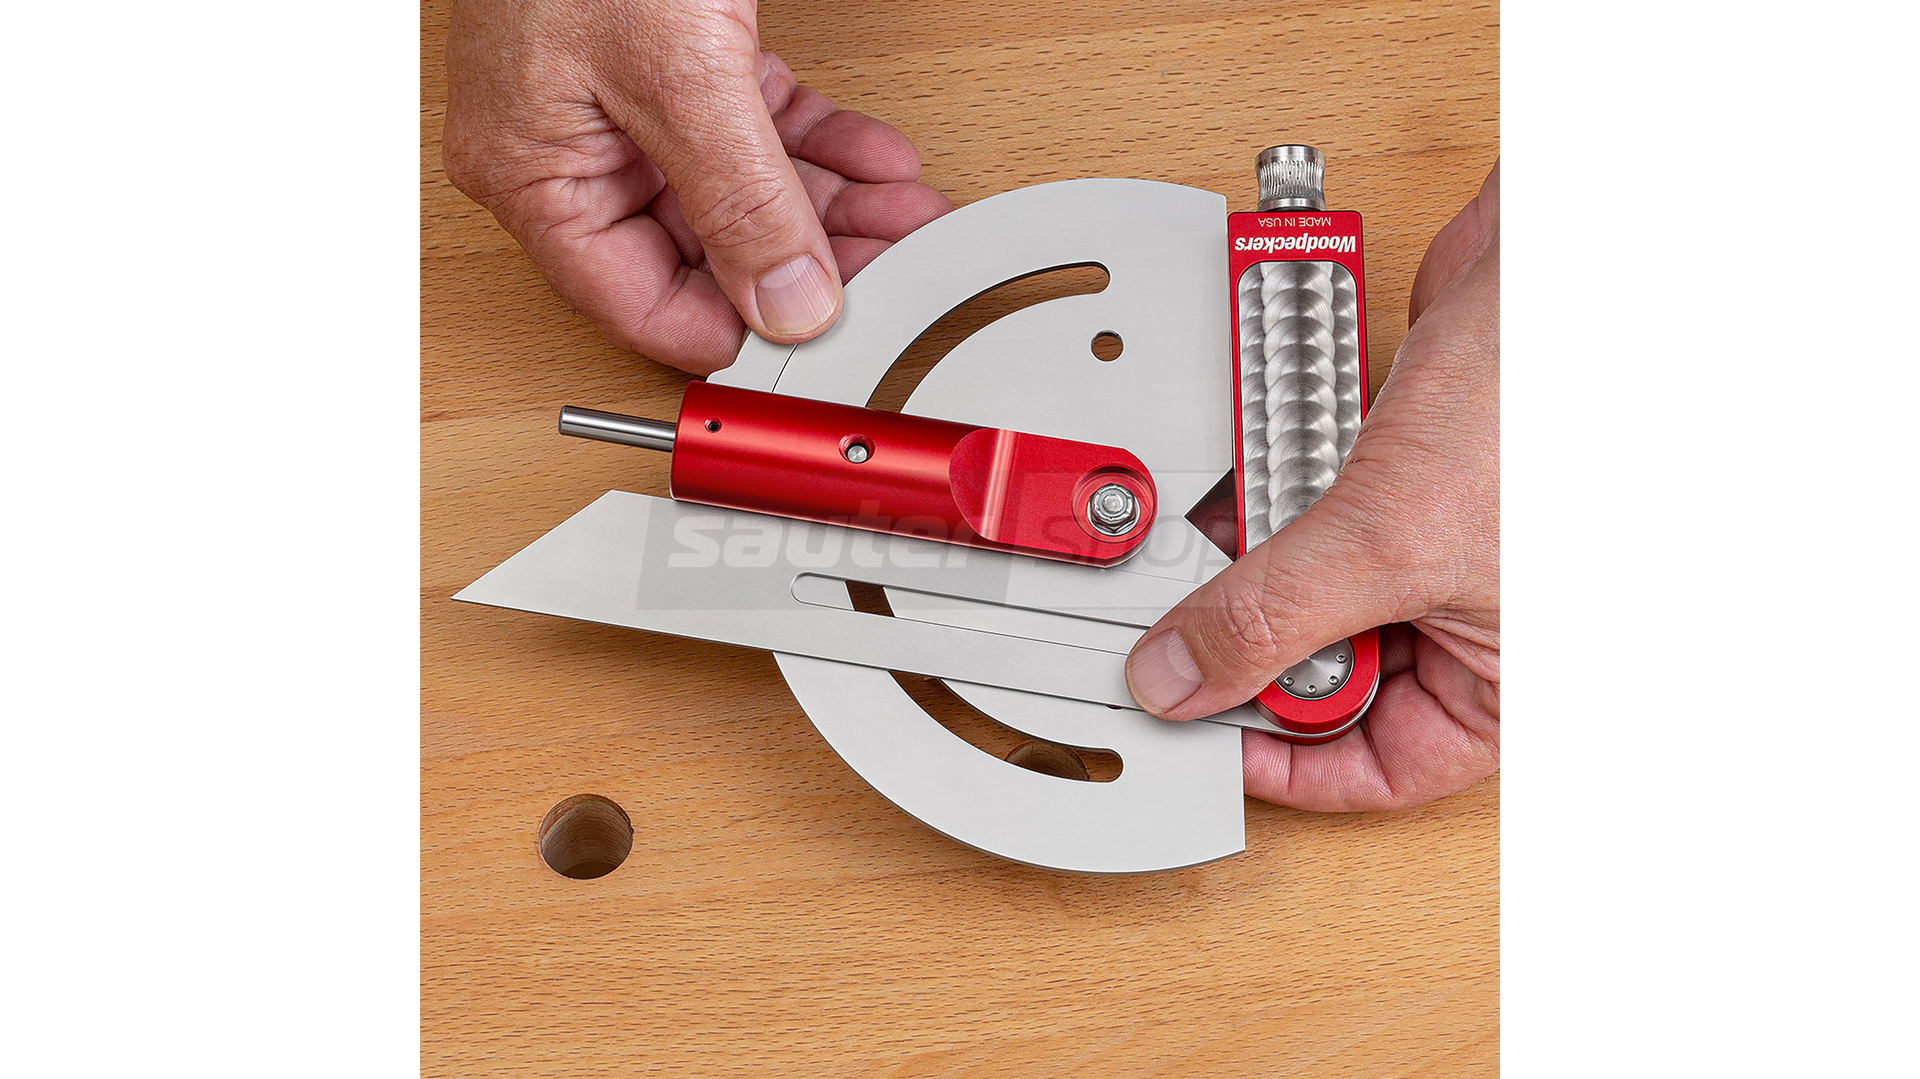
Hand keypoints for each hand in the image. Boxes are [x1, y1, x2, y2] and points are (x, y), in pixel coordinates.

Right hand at [443, 0, 952, 373]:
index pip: (645, 307)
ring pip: (744, 196)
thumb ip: (739, 201)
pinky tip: (878, 163)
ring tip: (909, 216)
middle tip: (899, 266)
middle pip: (708, 254)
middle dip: (814, 261)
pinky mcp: (673, 66)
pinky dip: (820, 147)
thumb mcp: (678, 77)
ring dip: (834, 208)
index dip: (743, 332)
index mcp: (539, 179)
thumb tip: (791, 305)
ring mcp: (624, 111)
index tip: (831, 339)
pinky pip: (754, 133)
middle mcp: (575, 154)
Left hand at [1125, 163, 1500, 810]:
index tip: (1197, 729)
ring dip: (1260, 554)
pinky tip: (1259, 464)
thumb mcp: (1389, 539)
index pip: (1378, 770)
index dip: (1281, 761)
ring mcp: (1432, 549)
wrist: (1552, 263)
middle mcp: (1472, 624)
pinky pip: (1311, 511)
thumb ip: (1272, 618)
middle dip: (1259, 635)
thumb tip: (1181, 679)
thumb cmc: (1542, 397)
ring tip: (1230, 525)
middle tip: (1190, 611)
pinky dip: (1274, 488)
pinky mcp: (1399, 477)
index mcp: (1506, 679)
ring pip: (1311, 590)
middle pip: (1330, 676)